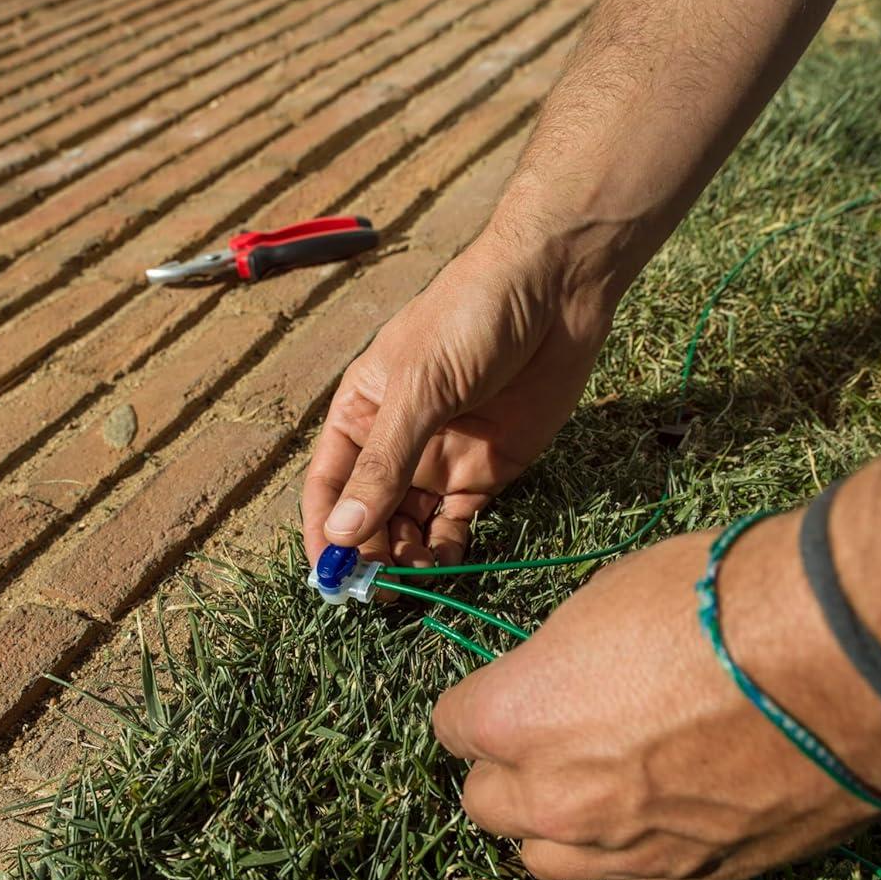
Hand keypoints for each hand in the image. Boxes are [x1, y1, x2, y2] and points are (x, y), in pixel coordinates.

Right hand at [301, 220, 617, 567]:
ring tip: (413, 578)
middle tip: (377, 589)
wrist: (556, 290)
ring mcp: (440, 462)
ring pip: (409, 529)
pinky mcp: (486, 474)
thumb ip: (385, 463)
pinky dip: (446, 550)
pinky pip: (455, 526)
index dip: (324, 531)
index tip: (328, 573)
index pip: (329, 485)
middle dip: (368, 554)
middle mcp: (395, 446)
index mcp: (360, 415)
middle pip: (368, 516)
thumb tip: (343, 532)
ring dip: (405, 558)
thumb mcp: (419, 387)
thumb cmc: (470, 318)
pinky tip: (445, 563)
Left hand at [431, 513, 880, 879]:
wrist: (849, 659)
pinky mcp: (694, 877)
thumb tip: (555, 681)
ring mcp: (624, 849)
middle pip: (486, 804)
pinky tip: (654, 813)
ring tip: (596, 784)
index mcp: (517, 717)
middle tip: (547, 736)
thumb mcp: (607, 601)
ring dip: (556, 824)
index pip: (451, 726)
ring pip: (546, 860)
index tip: (508, 689)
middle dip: (508, 768)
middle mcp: (556, 798)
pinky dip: (622, 853)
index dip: (480, 704)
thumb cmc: (723, 602)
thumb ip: (557, 662)